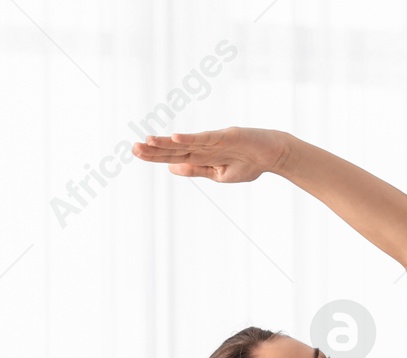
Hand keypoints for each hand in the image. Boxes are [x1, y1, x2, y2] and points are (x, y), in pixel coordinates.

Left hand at [130, 126, 290, 182]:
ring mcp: (215, 140)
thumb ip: (195, 170)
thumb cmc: (247, 164)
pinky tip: (175, 137)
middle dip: (154, 149)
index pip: (173, 156)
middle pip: (175, 148)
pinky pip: (206, 138)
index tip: (137, 152)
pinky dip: (191, 138)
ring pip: (186, 142)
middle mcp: (204, 146)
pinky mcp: (227, 135)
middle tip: (133, 148)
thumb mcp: (218, 174)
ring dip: (167, 142)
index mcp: (201, 156)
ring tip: (147, 141)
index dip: (155, 155)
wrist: (273, 155)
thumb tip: (171, 168)